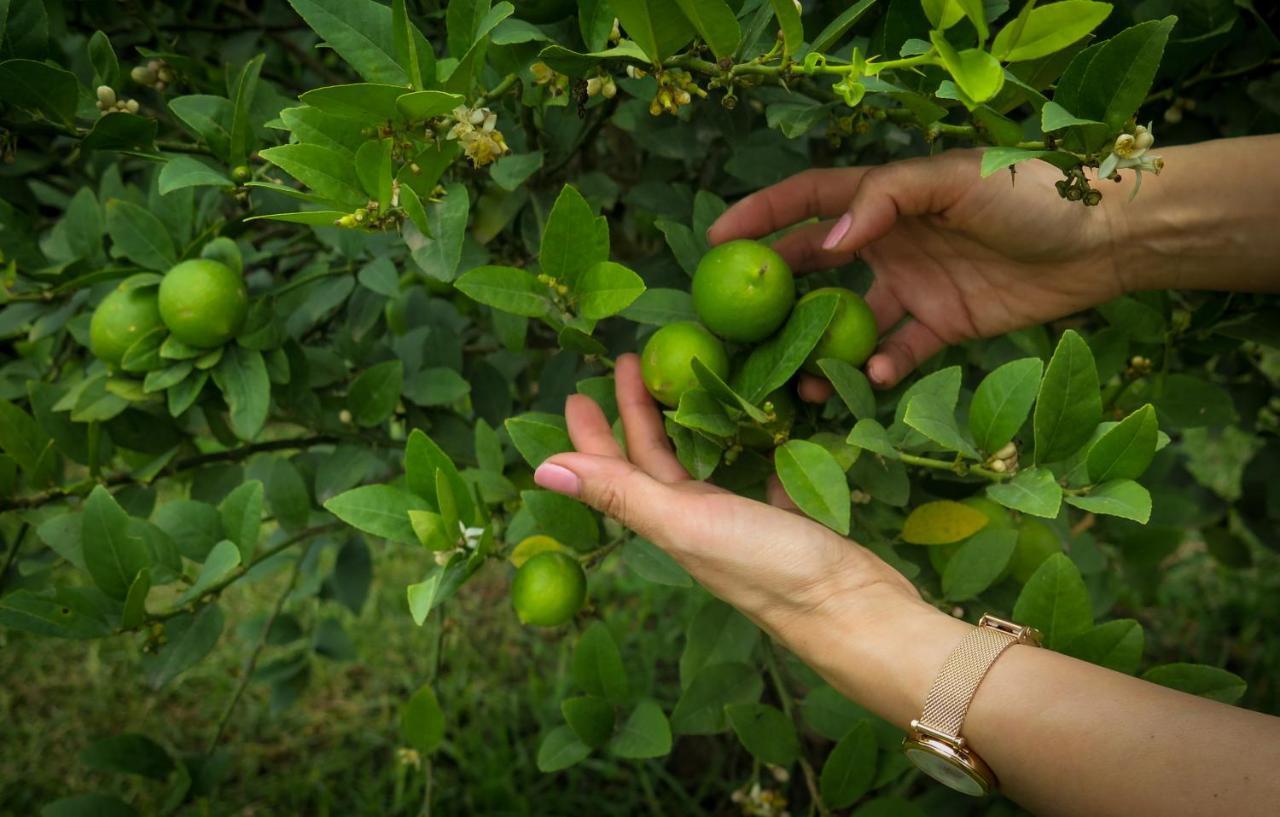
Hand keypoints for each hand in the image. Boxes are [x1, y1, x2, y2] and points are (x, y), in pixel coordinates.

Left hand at [531, 354, 921, 642]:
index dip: (593, 432)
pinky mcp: (787, 516)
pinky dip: (751, 446)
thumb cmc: (766, 564)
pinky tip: (760, 422)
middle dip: (637, 413)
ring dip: (688, 425)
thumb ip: (620, 492)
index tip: (579, 388)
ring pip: (703, 464)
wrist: (853, 610)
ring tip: (686, 383)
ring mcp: (742, 522)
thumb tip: (539, 469)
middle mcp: (697, 521)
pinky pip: (759, 472)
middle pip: (655, 459)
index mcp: (667, 520)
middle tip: (632, 362)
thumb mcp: (685, 521)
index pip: (617, 468)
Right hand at [709, 150, 1129, 393]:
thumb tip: (829, 240)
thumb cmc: (1026, 193)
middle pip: (817, 267)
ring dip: (823, 346)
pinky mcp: (944, 326)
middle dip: (777, 293)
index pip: (809, 202)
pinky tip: (876, 376)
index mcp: (887, 200)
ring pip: (851, 320)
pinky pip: (900, 351)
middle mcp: (891, 243)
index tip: (716, 240)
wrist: (1102, 237)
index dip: (761, 216)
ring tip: (801, 377)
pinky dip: (883, 367)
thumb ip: (886, 201)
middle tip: (741, 325)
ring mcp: (914, 287)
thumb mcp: (952, 180)